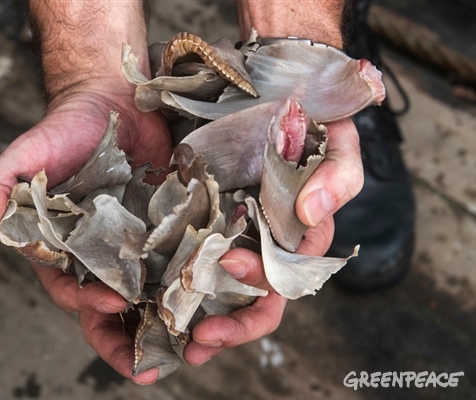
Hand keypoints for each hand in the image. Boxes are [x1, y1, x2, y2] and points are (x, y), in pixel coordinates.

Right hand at [0, 86, 172, 383]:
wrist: (113, 100)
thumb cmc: (64, 130)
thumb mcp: (23, 157)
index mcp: (62, 249)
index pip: (71, 291)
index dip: (90, 303)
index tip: (116, 300)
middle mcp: (98, 255)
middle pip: (112, 308)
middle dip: (129, 338)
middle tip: (155, 362)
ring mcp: (135, 244)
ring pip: (149, 294)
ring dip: (166, 319)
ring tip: (191, 343)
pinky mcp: (166, 228)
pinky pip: (178, 262)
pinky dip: (190, 281)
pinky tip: (211, 296)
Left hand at [184, 117, 362, 365]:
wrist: (260, 91)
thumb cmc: (304, 115)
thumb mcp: (334, 137)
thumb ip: (338, 173)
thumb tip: (311, 214)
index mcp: (300, 230)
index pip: (292, 272)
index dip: (266, 280)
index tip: (232, 262)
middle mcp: (269, 241)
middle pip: (260, 297)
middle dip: (237, 324)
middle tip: (205, 338)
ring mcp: (237, 235)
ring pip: (229, 292)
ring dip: (211, 323)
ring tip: (185, 344)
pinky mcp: (206, 224)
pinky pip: (197, 264)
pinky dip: (186, 291)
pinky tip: (164, 309)